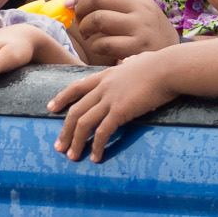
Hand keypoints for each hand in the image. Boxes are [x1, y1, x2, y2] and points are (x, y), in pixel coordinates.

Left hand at [48, 52, 176, 162]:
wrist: (167, 68)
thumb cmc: (158, 64)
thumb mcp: (138, 61)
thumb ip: (131, 63)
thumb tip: (132, 60)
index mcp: (105, 75)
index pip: (76, 86)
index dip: (62, 97)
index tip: (50, 107)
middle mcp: (103, 87)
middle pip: (75, 110)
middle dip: (65, 130)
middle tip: (58, 146)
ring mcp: (110, 99)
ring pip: (84, 123)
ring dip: (76, 142)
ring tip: (72, 156)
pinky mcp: (120, 111)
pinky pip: (103, 132)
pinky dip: (97, 146)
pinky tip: (96, 157)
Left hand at [71, 0, 177, 64]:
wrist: (173, 55)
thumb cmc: (146, 30)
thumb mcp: (132, 9)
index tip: (73, 4)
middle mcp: (139, 7)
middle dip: (80, 9)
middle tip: (79, 21)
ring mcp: (139, 27)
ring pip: (99, 19)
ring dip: (85, 28)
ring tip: (86, 34)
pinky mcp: (137, 48)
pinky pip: (105, 44)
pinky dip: (95, 46)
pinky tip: (98, 47)